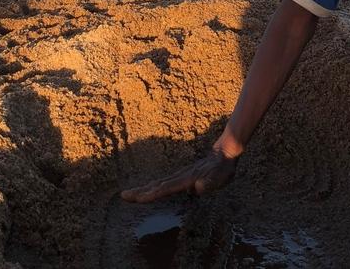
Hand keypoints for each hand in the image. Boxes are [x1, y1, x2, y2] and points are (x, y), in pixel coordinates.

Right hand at [120, 148, 238, 202]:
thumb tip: (198, 187)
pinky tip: (150, 190)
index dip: (151, 195)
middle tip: (124, 196)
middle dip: (140, 192)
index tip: (137, 198)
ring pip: (159, 184)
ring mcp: (181, 176)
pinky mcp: (184, 176)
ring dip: (144, 189)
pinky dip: (154, 187)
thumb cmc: (223, 166)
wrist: (225, 151)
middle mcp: (181, 177)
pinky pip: (166, 183)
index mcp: (186, 179)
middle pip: (157, 186)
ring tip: (130, 194)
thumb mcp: (220, 176)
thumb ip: (210, 182)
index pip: (165, 189)